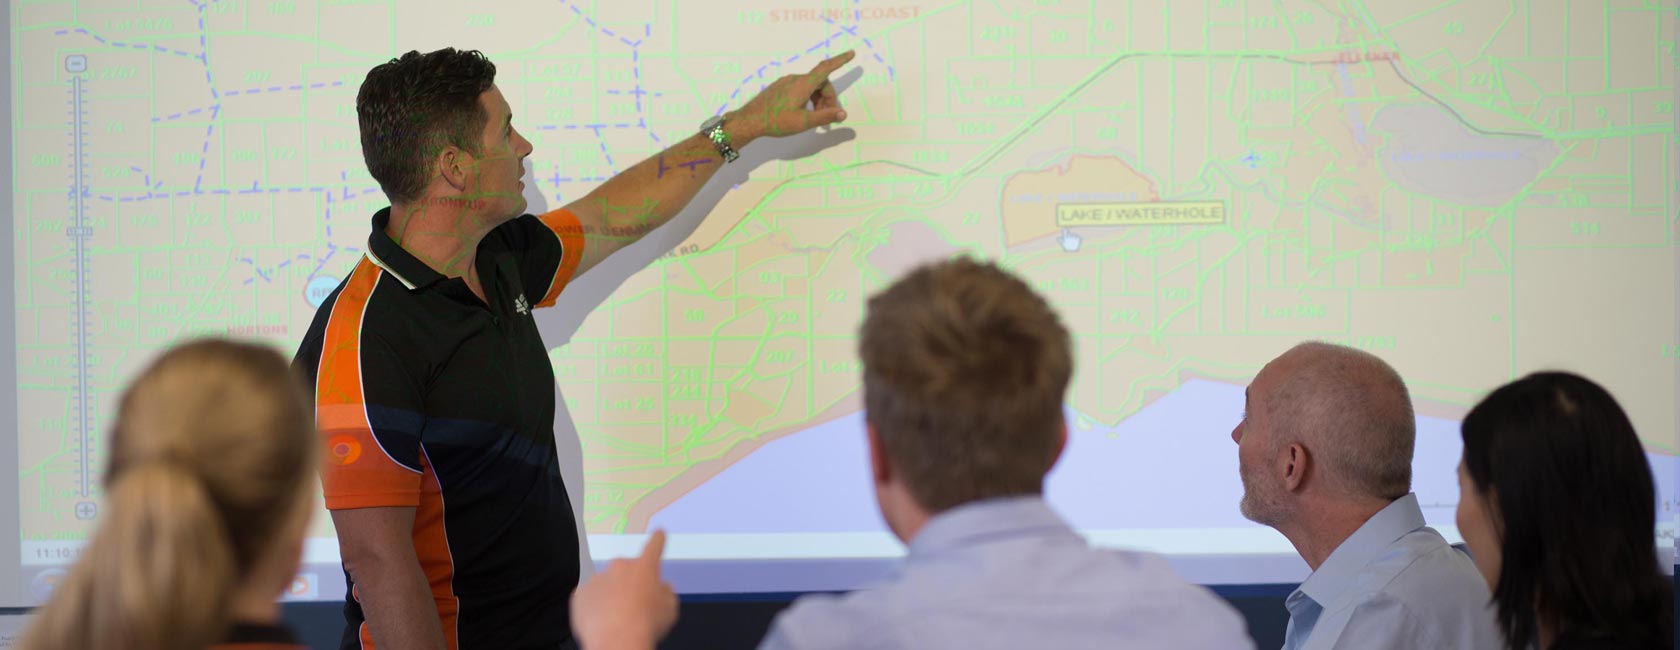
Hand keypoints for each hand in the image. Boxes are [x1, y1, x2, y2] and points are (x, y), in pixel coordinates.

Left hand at [570, 531, 677, 649]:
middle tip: (634, 604)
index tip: (658, 532)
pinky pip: (590, 597)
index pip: (654, 547)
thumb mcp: (669, 609)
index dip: (658, 540)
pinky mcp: (580, 594)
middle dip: (630, 582)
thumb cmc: (646, 625)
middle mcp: (620, 567)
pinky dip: (595, 606)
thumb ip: (666, 593)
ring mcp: (597, 578)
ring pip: (606, 584)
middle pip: (626, 569)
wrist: (616, 641)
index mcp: (645, 567)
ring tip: (617, 618)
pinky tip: (602, 621)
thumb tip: (662, 588)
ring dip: (611, 595)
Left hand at [729, 50, 855, 144]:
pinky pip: (800, 88)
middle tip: (829, 117)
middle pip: (820, 83)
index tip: (851, 54)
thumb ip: (825, 116)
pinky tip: (803, 112)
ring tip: (816, 117)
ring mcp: (786, 82)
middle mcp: (795, 79)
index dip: (840, 61)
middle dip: (828, 98)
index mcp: (803, 84)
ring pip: (810, 86)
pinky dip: (807, 98)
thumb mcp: (804, 122)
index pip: (826, 68)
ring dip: (818, 99)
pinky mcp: (780, 87)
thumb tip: (843, 113)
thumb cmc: (776, 121)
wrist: (750, 121)